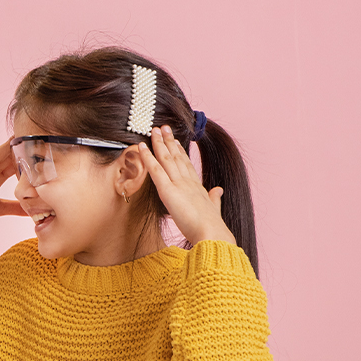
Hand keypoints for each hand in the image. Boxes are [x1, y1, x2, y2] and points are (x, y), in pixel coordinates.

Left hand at [137, 126, 235, 244]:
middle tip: (163, 127)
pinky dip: (147, 157)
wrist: (211, 233)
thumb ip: (214, 198)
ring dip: (159, 143)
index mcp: (197, 186)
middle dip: (169, 141)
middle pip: (176, 156)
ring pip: (166, 158)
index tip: (176, 140)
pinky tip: (141, 147)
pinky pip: (155, 170)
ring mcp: (178, 184)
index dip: (180, 151)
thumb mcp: (213, 208)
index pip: (186, 164)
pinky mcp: (168, 191)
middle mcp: (188, 181)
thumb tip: (219, 190)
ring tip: (154, 130)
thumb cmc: (211, 226)